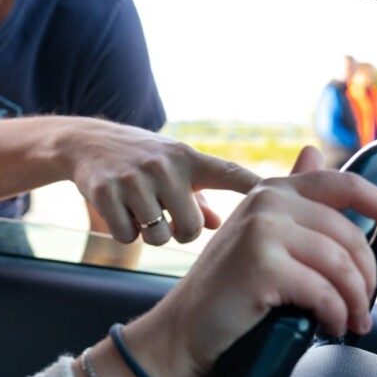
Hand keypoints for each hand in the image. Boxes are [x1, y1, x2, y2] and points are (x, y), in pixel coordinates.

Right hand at [62, 122, 259, 246]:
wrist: (88, 141)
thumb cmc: (144, 160)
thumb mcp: (176, 169)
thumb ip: (201, 197)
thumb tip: (222, 226)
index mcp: (190, 159)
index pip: (232, 175)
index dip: (257, 191)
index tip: (287, 202)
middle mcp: (166, 166)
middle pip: (190, 228)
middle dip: (181, 234)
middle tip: (168, 221)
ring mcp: (135, 178)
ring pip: (158, 235)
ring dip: (151, 235)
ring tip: (143, 214)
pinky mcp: (107, 192)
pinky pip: (128, 235)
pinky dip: (125, 233)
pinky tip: (120, 213)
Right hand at [122, 146, 376, 376]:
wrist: (185, 330)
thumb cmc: (227, 289)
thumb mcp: (262, 235)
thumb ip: (292, 198)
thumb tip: (313, 152)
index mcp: (273, 190)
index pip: (344, 184)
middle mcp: (268, 202)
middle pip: (348, 234)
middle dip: (366, 277)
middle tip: (365, 308)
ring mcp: (263, 231)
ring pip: (340, 265)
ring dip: (354, 302)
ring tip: (352, 323)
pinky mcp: (262, 265)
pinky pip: (323, 292)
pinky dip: (335, 315)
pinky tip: (329, 327)